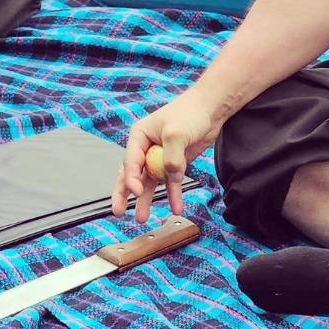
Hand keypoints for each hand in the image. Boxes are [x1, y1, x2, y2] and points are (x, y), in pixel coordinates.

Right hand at [111, 90, 224, 221]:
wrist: (210, 110)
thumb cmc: (189, 113)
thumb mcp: (176, 133)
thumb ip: (171, 157)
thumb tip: (171, 177)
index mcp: (139, 137)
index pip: (131, 162)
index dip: (131, 178)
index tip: (136, 191)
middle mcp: (146, 148)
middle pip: (132, 175)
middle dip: (125, 194)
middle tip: (118, 212)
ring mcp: (160, 157)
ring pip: (150, 182)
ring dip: (147, 200)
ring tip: (141, 219)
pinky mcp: (175, 164)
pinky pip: (171, 183)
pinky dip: (173, 195)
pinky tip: (176, 208)